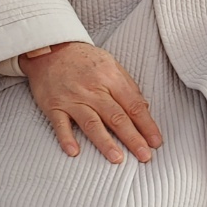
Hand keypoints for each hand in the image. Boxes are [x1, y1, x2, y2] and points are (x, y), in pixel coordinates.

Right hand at [21, 41, 161, 162]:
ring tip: (117, 158)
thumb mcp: (112, 65)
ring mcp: (72, 98)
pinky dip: (66, 138)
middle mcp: (93, 90)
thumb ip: (128, 87)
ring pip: (91, 123)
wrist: (50, 48)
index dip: (147, 125)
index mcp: (111, 79)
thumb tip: (145, 109)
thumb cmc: (84, 60)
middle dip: (132, 138)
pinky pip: (60, 124)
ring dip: (105, 142)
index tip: (156, 142)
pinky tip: (74, 152)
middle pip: (116, 117)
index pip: (133, 106)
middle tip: (145, 156)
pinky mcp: (53, 105)